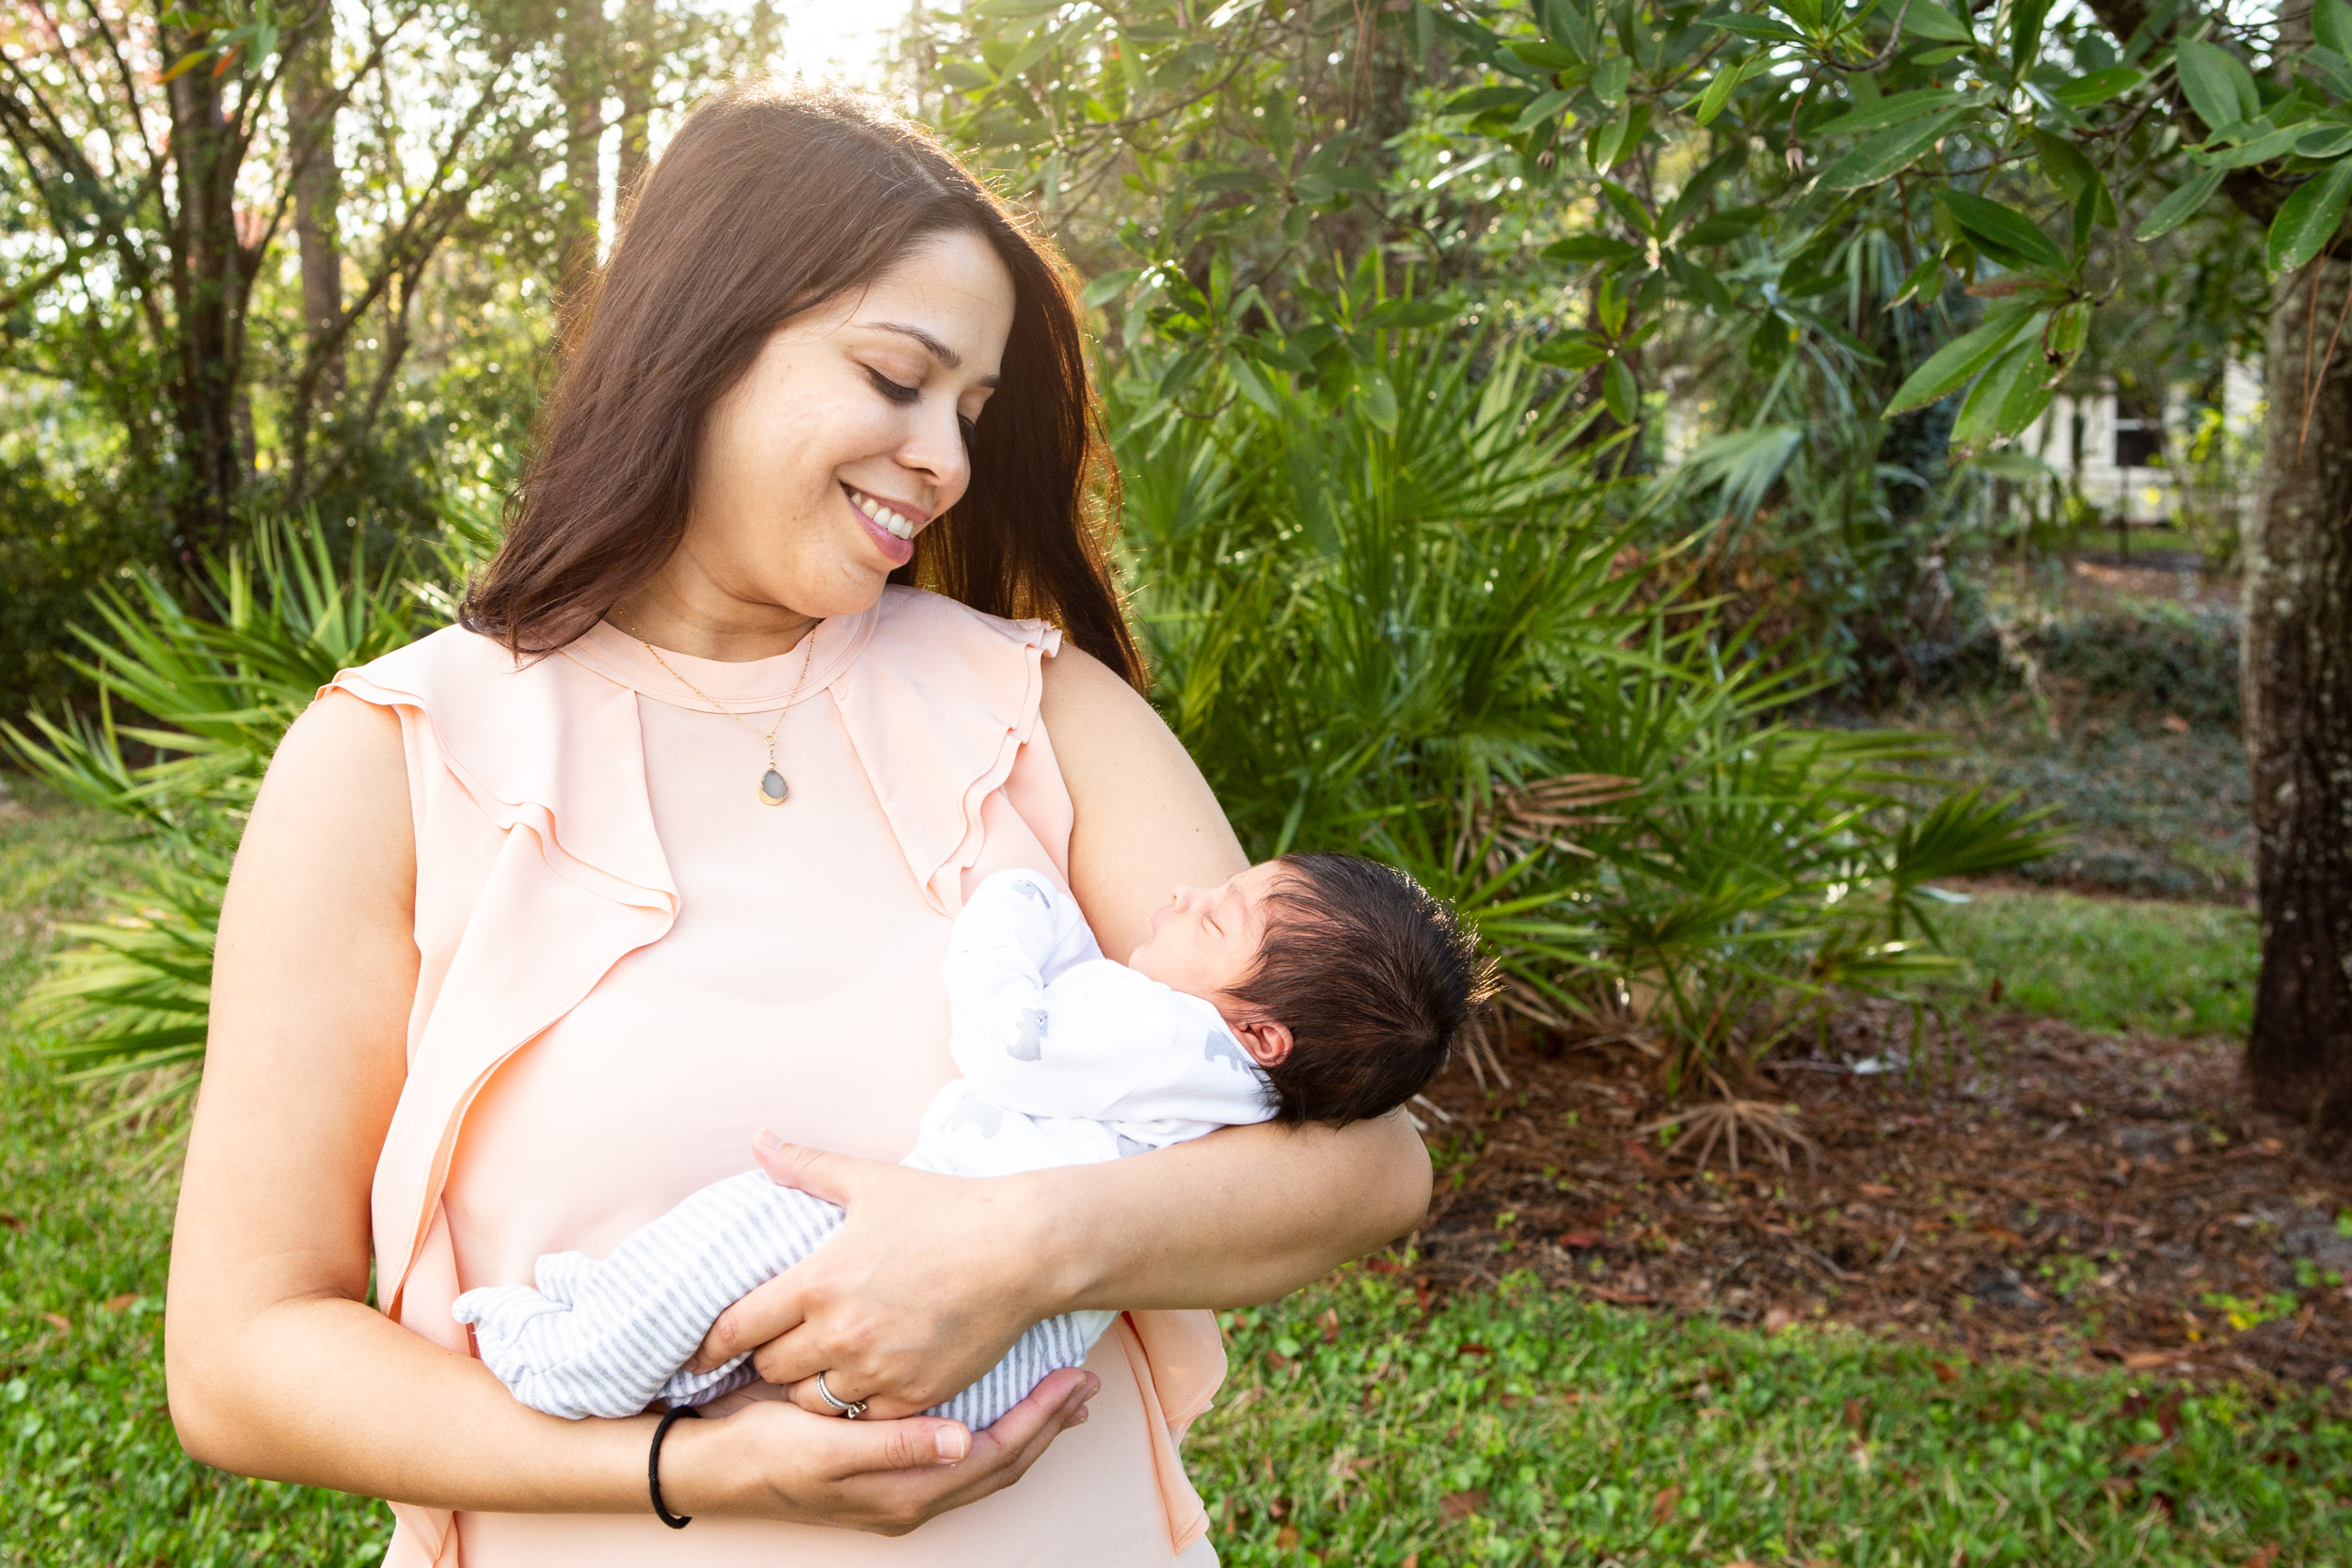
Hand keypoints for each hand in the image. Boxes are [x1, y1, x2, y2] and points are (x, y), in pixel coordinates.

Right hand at [662, 1367, 1096, 1532]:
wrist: (711, 1467)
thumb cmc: (765, 1452)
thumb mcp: (824, 1450)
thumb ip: (896, 1447)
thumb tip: (964, 1442)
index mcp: (904, 1493)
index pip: (995, 1456)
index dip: (1039, 1419)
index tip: (1072, 1379)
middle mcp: (912, 1498)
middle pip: (1002, 1462)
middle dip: (1047, 1422)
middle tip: (1085, 1380)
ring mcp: (902, 1489)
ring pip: (986, 1460)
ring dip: (1027, 1426)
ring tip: (1060, 1393)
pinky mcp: (888, 1470)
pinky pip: (961, 1453)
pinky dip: (993, 1427)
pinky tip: (999, 1400)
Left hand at [690, 1135, 1068, 1417]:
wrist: (1023, 1248)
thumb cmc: (946, 1209)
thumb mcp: (871, 1182)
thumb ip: (807, 1167)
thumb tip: (759, 1140)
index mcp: (818, 1281)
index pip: (735, 1329)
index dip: (709, 1344)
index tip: (699, 1352)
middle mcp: (840, 1332)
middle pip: (768, 1370)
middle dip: (766, 1358)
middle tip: (775, 1347)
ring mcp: (878, 1369)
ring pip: (811, 1401)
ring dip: (809, 1385)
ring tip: (819, 1366)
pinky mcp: (914, 1395)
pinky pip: (862, 1419)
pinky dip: (857, 1404)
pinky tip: (865, 1380)